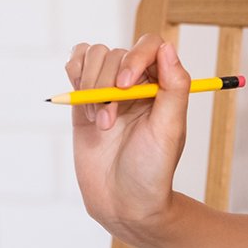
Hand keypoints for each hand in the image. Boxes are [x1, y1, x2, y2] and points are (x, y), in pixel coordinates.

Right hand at [65, 35, 189, 235]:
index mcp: (162, 85)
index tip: (125, 84)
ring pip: (93, 56)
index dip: (134, 58)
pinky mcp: (84, 100)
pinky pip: (75, 66)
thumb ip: (174, 87)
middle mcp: (136, 82)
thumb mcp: (170, 130)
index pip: (149, 46)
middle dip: (107, 85)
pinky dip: (74, 76)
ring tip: (100, 122)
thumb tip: (167, 47)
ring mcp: (109, 89)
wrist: (123, 201)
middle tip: (110, 122)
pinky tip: (82, 105)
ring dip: (90, 87)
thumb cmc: (152, 169)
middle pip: (115, 53)